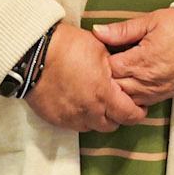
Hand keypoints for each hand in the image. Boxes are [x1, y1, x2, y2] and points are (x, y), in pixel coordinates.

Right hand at [24, 22, 145, 132]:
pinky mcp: (56, 119)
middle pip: (112, 125)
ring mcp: (71, 117)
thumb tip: (124, 72)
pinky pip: (75, 125)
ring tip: (97, 103)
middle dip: (118, 116)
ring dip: (99, 118)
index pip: (129, 115)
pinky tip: (79, 103)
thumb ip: (115, 66)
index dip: (138, 112)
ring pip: (93, 127)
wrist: (34, 53)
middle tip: (118, 103)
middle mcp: (89, 111)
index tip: (139, 107)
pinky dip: (81, 118)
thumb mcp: (100, 49)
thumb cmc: (67, 47)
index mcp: (104, 94)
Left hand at [93, 8, 173, 106]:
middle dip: (106, 79)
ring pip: (127, 100)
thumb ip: (123, 30)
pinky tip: (130, 86)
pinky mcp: (168, 94)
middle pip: (115, 89)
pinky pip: (143, 104)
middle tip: (101, 68)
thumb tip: (97, 32)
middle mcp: (148, 81)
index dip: (100, 62)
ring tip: (114, 77)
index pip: (109, 69)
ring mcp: (158, 91)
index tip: (98, 54)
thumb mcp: (152, 20)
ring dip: (118, 91)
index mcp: (142, 60)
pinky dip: (133, 97)